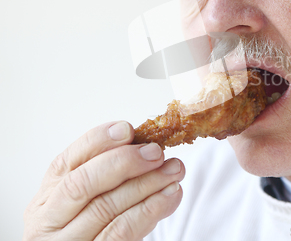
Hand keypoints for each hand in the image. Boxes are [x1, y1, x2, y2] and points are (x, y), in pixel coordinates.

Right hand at [23, 121, 184, 240]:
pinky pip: (122, 230)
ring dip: (147, 183)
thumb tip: (147, 146)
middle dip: (124, 162)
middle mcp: (48, 221)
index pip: (65, 162)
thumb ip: (108, 174)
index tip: (128, 129)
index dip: (97, 142)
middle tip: (156, 152)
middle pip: (82, 184)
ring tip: (174, 171)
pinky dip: (149, 209)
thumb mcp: (89, 200)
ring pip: (105, 206)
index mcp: (46, 197)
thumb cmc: (93, 227)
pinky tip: (170, 195)